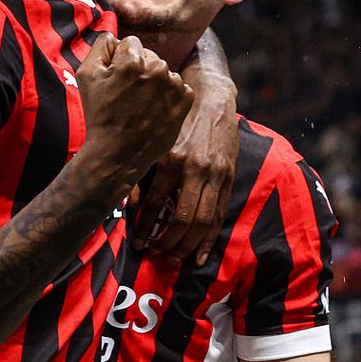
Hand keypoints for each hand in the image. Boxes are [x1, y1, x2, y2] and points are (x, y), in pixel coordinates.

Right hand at [76, 33, 192, 189]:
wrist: (118, 154)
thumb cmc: (100, 115)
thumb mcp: (86, 76)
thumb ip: (100, 46)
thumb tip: (115, 37)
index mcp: (132, 60)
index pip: (130, 43)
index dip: (119, 60)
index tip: (116, 79)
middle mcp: (157, 68)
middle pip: (148, 56)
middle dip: (138, 69)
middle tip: (127, 95)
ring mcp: (174, 85)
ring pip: (163, 72)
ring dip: (153, 83)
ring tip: (140, 105)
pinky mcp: (185, 101)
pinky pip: (177, 87)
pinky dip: (167, 96)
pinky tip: (153, 110)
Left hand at [133, 75, 237, 264]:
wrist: (213, 102)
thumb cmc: (178, 122)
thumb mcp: (156, 141)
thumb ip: (145, 172)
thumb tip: (133, 205)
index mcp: (172, 158)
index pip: (157, 202)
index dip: (146, 226)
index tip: (137, 242)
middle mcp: (194, 168)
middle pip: (183, 218)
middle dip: (168, 242)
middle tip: (156, 255)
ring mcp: (215, 175)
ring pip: (203, 221)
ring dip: (187, 245)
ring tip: (173, 259)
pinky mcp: (228, 178)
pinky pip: (219, 214)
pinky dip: (208, 238)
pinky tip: (198, 255)